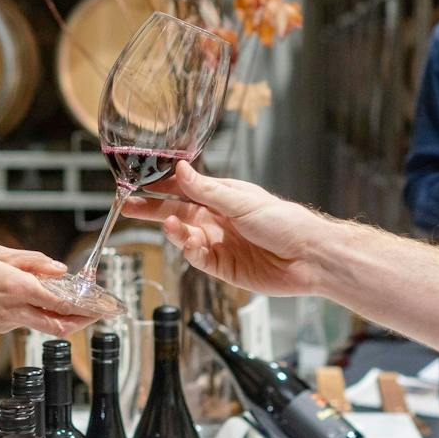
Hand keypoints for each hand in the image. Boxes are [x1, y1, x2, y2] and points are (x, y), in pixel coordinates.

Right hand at [0, 245, 100, 335]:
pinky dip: (37, 310)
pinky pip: (25, 320)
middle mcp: (13, 310)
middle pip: (60, 325)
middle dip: (82, 320)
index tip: (104, 307)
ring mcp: (5, 322)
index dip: (87, 308)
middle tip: (97, 311)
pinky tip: (36, 296)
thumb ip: (32, 262)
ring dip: (61, 316)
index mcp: (16, 287)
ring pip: (44, 324)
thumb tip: (59, 268)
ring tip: (73, 300)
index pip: (62, 303)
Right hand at [122, 161, 329, 297]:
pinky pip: (198, 259)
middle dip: (152, 210)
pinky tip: (192, 245)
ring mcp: (219, 244)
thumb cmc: (285, 222)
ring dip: (174, 231)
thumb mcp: (242, 201)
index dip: (160, 186)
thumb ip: (207, 190)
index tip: (138, 183)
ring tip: (170, 226)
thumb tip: (180, 170)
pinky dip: (191, 252)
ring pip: (185, 237)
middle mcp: (218, 219)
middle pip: (177, 212)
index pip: (184, 189)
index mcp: (223, 197)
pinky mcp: (223, 267)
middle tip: (128, 207)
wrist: (310, 257)